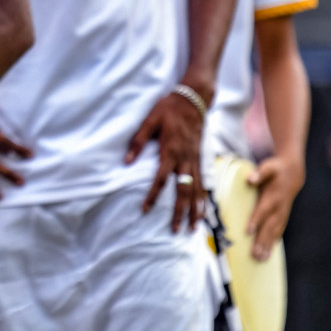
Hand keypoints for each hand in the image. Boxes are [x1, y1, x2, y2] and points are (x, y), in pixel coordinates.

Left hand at [126, 88, 205, 231]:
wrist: (193, 100)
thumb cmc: (168, 109)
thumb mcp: (149, 121)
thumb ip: (138, 141)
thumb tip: (126, 161)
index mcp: (170, 151)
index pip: (160, 179)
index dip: (152, 195)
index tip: (144, 210)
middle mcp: (185, 159)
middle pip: (183, 191)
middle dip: (179, 212)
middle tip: (175, 230)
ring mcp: (195, 160)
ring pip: (197, 190)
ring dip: (195, 210)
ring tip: (193, 228)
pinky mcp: (200, 158)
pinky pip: (203, 182)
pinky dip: (204, 198)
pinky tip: (204, 209)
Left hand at [245, 155, 304, 259]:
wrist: (293, 173)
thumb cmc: (276, 169)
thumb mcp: (268, 167)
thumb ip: (260, 173)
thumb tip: (250, 179)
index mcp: (273, 196)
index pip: (263, 210)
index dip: (256, 220)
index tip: (248, 231)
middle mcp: (279, 208)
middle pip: (269, 226)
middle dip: (261, 240)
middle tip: (255, 254)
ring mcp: (282, 213)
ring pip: (275, 232)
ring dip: (268, 245)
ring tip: (261, 258)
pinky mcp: (283, 216)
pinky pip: (279, 232)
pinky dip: (274, 243)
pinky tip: (269, 253)